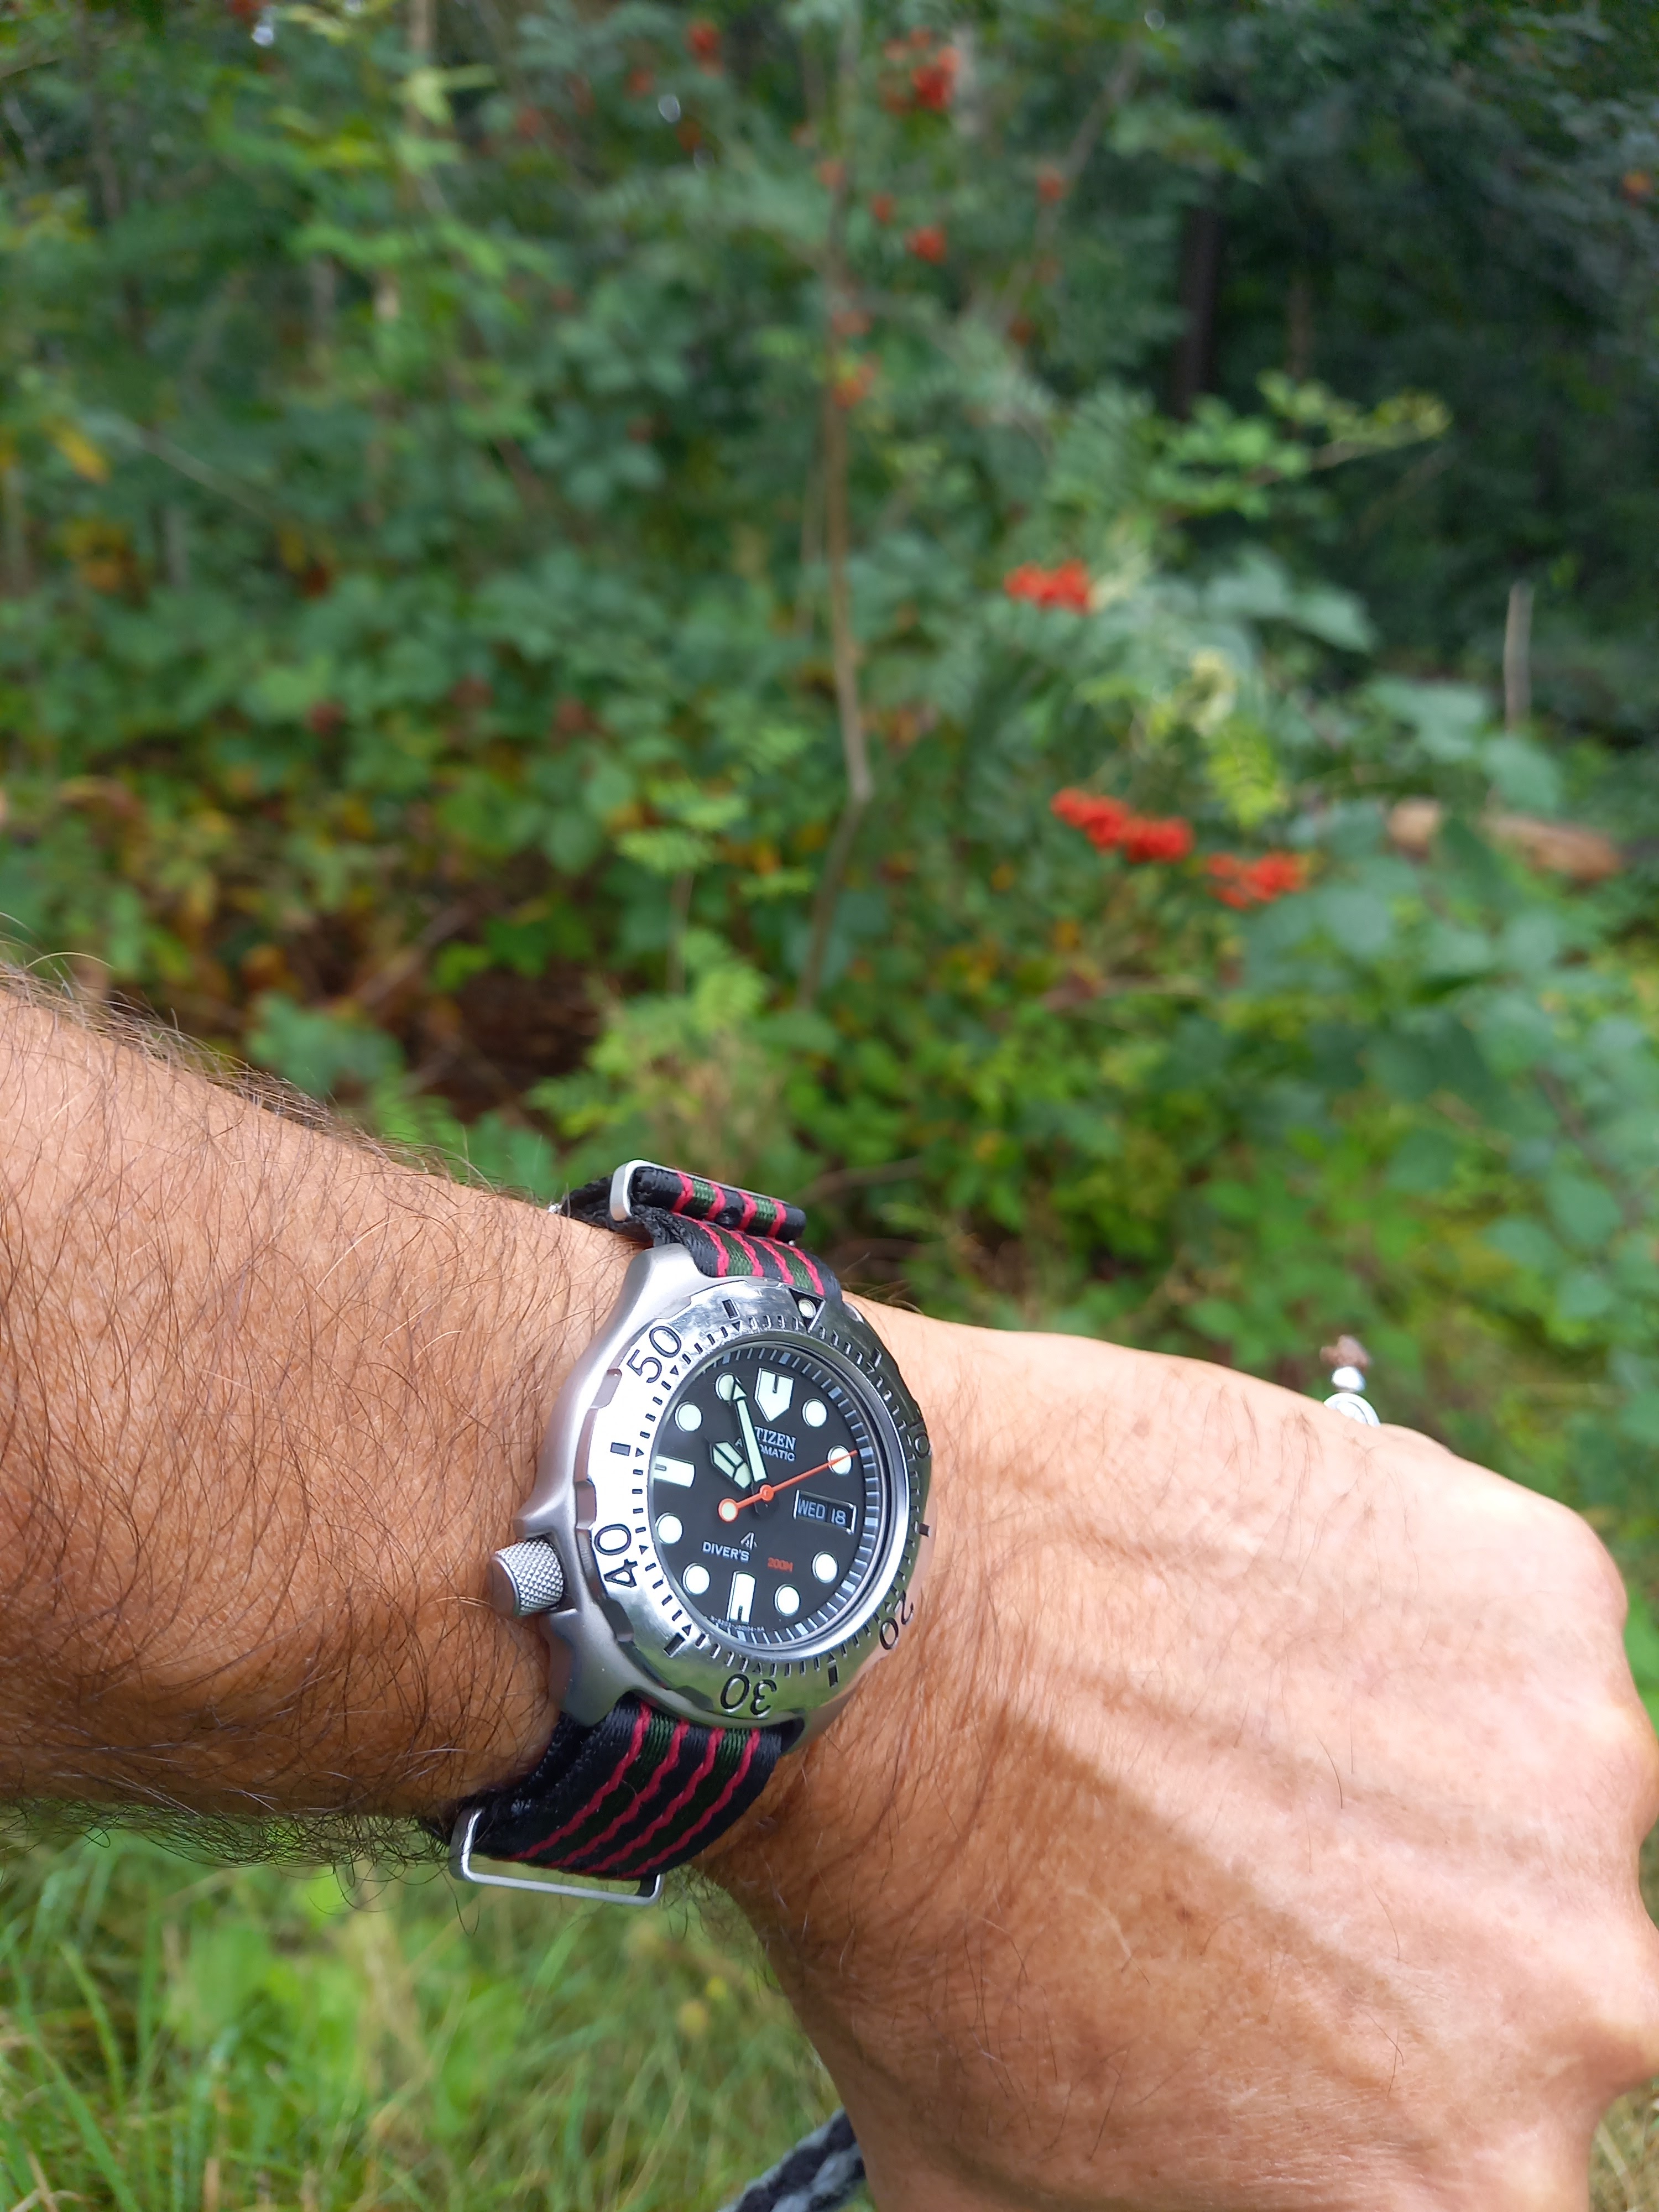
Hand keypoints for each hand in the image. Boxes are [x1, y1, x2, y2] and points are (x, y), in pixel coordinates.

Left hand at [711, 1314, 1658, 2210]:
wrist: (868, 1615)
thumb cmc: (912, 1904)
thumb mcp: (1010, 2180)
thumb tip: (1181, 2188)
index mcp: (1464, 2186)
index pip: (1464, 2153)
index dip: (1354, 2075)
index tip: (1281, 2002)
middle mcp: (1571, 1998)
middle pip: (1515, 1971)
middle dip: (1390, 1923)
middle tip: (1234, 1842)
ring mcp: (1570, 1770)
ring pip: (1519, 1781)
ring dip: (1401, 1755)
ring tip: (1219, 1705)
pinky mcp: (1535, 1583)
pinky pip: (1499, 1616)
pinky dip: (1395, 1606)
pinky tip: (1242, 1600)